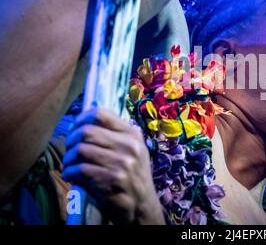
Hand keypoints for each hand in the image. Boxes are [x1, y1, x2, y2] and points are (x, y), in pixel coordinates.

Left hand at [62, 108, 163, 223]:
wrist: (142, 205)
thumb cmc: (131, 175)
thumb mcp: (132, 150)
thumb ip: (115, 134)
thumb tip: (85, 118)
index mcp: (132, 135)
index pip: (100, 114)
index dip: (81, 119)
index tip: (75, 128)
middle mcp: (129, 146)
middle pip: (86, 131)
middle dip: (71, 140)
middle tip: (69, 150)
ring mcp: (123, 164)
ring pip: (80, 150)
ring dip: (69, 159)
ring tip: (70, 165)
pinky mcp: (113, 181)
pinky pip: (80, 170)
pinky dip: (70, 173)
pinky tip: (73, 176)